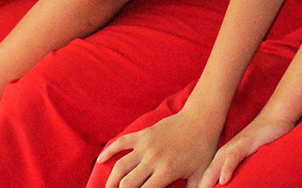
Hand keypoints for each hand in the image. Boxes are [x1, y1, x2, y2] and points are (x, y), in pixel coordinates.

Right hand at [97, 108, 221, 187]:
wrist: (200, 120)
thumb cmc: (202, 150)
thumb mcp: (199, 177)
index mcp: (166, 172)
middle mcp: (152, 159)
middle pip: (127, 184)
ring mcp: (145, 145)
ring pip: (120, 166)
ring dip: (111, 181)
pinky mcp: (143, 134)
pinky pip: (121, 142)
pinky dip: (109, 151)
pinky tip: (100, 160)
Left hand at [198, 114, 294, 187]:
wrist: (274, 119)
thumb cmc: (262, 144)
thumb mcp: (247, 163)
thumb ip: (237, 173)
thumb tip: (227, 183)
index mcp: (223, 160)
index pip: (207, 180)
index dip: (200, 187)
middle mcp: (224, 153)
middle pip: (206, 175)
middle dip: (200, 187)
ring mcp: (234, 147)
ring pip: (216, 167)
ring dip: (207, 182)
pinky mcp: (245, 142)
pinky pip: (233, 157)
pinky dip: (227, 168)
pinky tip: (223, 180)